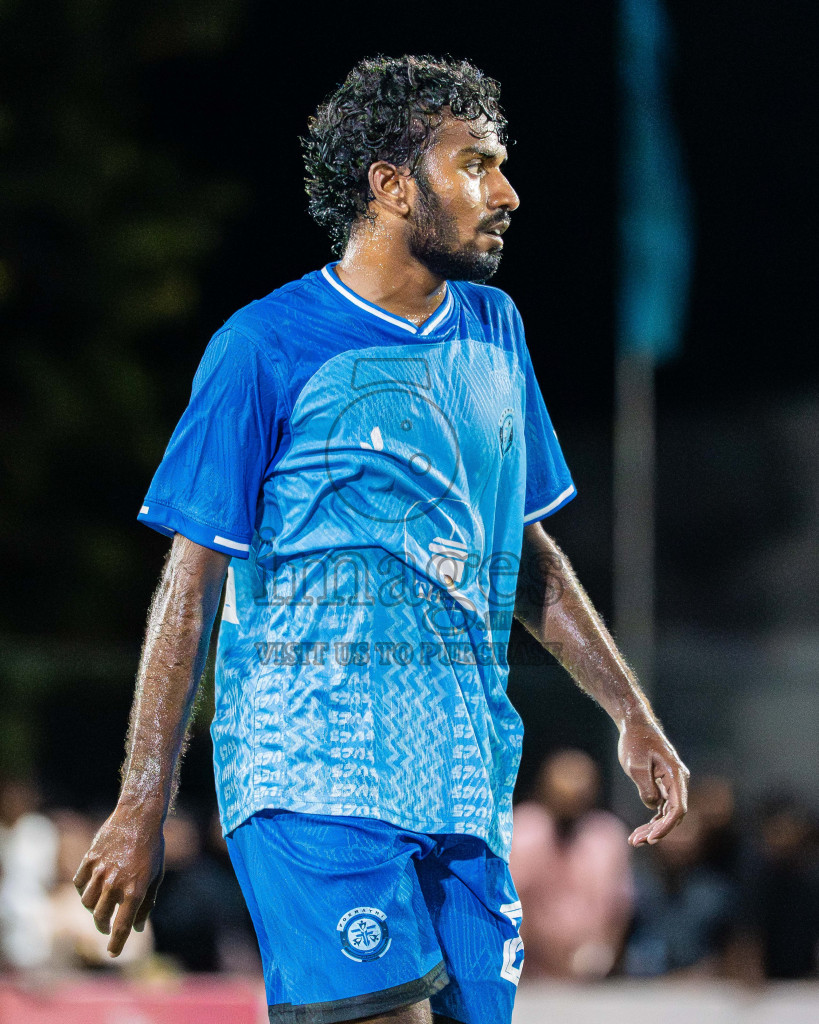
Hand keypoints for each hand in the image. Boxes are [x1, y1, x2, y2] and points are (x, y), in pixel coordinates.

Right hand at [73, 806, 164, 956]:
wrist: (138, 816)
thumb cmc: (152, 848)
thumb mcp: (155, 877)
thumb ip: (146, 904)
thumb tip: (137, 928)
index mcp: (135, 890)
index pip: (122, 928)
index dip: (116, 945)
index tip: (113, 954)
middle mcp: (115, 884)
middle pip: (100, 918)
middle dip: (103, 927)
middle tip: (107, 928)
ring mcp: (100, 871)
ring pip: (86, 902)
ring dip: (93, 907)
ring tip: (102, 903)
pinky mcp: (89, 859)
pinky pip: (79, 883)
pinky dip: (84, 888)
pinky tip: (93, 885)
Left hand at [618, 716, 689, 846]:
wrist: (634, 725)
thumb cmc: (635, 741)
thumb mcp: (636, 765)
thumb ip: (646, 788)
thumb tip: (654, 807)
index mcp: (676, 775)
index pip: (677, 808)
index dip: (666, 826)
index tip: (651, 838)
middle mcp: (678, 781)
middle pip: (673, 814)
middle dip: (657, 831)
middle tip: (636, 842)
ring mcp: (671, 784)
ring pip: (667, 813)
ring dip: (653, 828)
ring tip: (634, 840)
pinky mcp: (663, 785)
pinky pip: (662, 807)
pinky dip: (652, 819)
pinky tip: (640, 832)